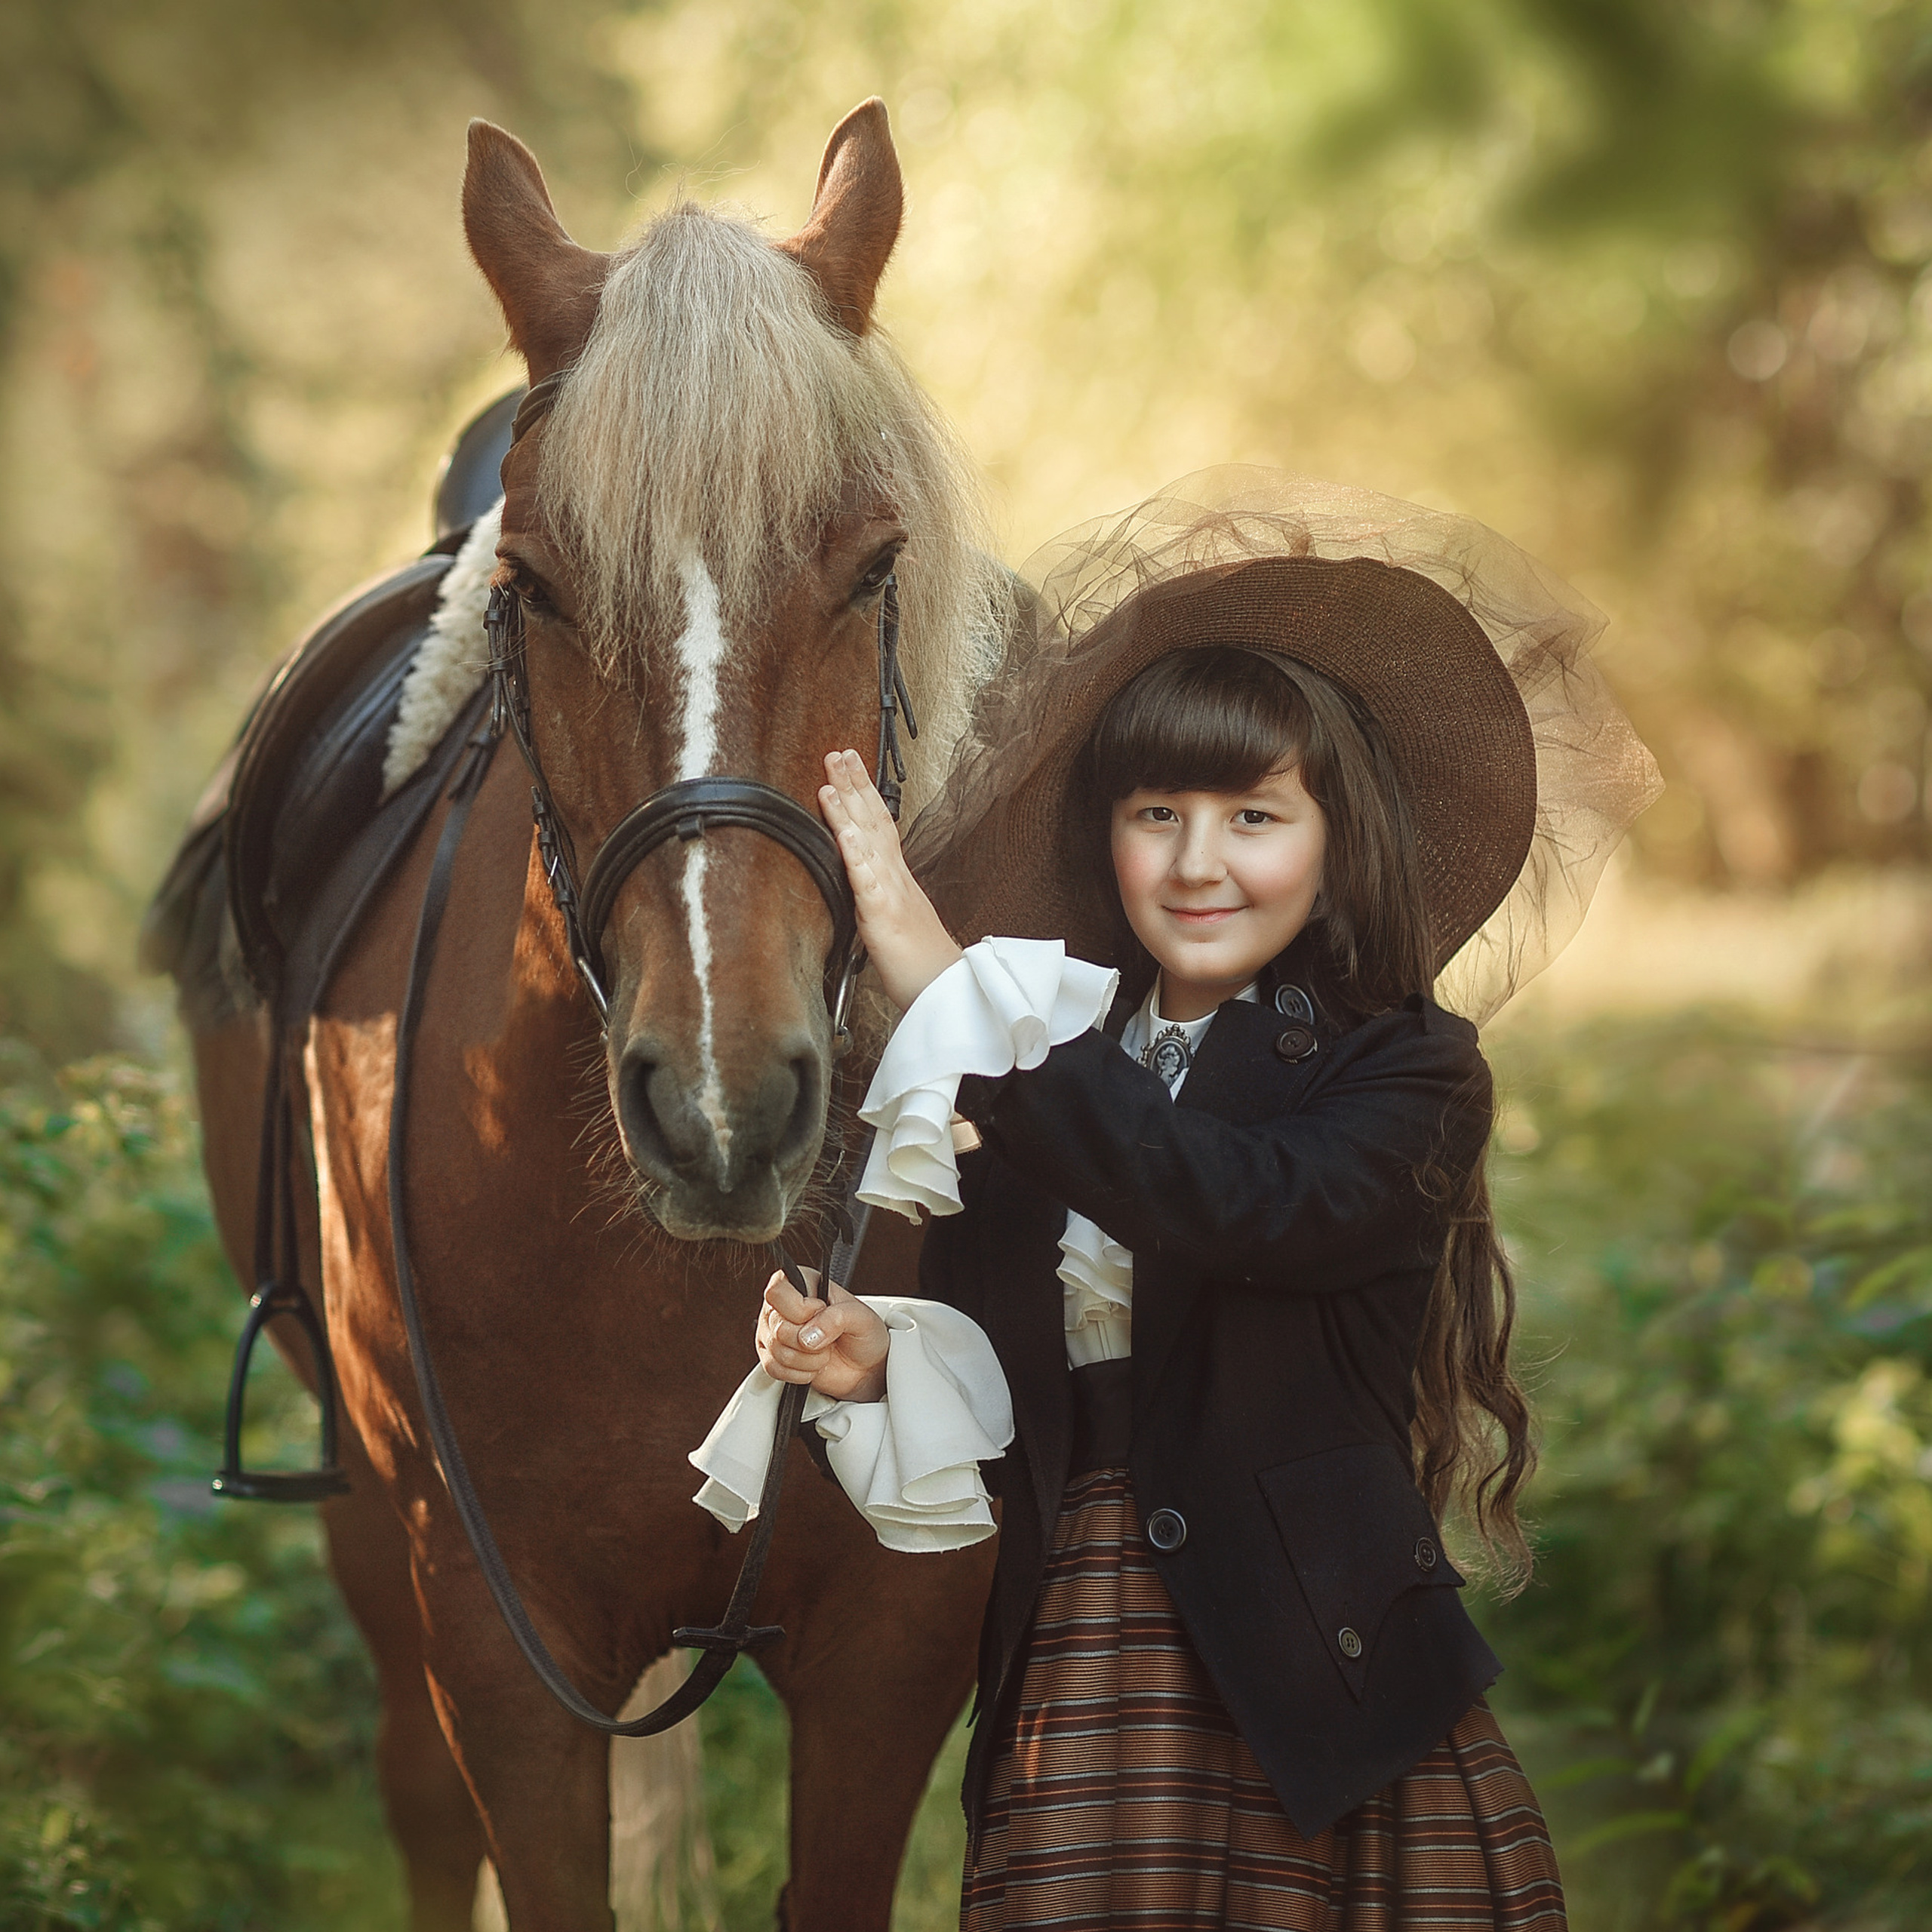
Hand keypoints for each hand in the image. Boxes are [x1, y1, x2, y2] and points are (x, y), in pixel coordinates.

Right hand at [755, 1266, 888, 1403]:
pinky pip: (774, 1369)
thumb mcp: (861, 1318)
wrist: (864, 1365)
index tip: (821, 1312)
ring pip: (777, 1352)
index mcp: (801, 1283)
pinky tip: (813, 1363)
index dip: (800, 1309)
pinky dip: (800, 1373)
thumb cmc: (862, 1333)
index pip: (777, 1292)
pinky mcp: (771, 1357)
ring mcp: (772, 1332)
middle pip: (778, 1328)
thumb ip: (837, 1318)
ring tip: (823, 1350)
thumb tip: (809, 1335)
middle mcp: (781, 1306)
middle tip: (828, 1336)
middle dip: (810, 1342)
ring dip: (809, 1359)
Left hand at [818, 749, 963, 1009]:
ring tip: (830, 778)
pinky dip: (855, 853)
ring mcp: (891, 893)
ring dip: (847, 808)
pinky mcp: (884, 916)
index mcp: (896, 878)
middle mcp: (895, 877)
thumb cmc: (921, 964)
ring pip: (867, 842)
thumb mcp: (894, 921)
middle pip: (873, 821)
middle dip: (854, 785)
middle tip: (837, 751)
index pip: (878, 825)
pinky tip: (843, 832)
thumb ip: (880, 897)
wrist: (947, 991)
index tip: (848, 765)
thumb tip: (864, 884)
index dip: (863, 793)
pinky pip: (868, 881)